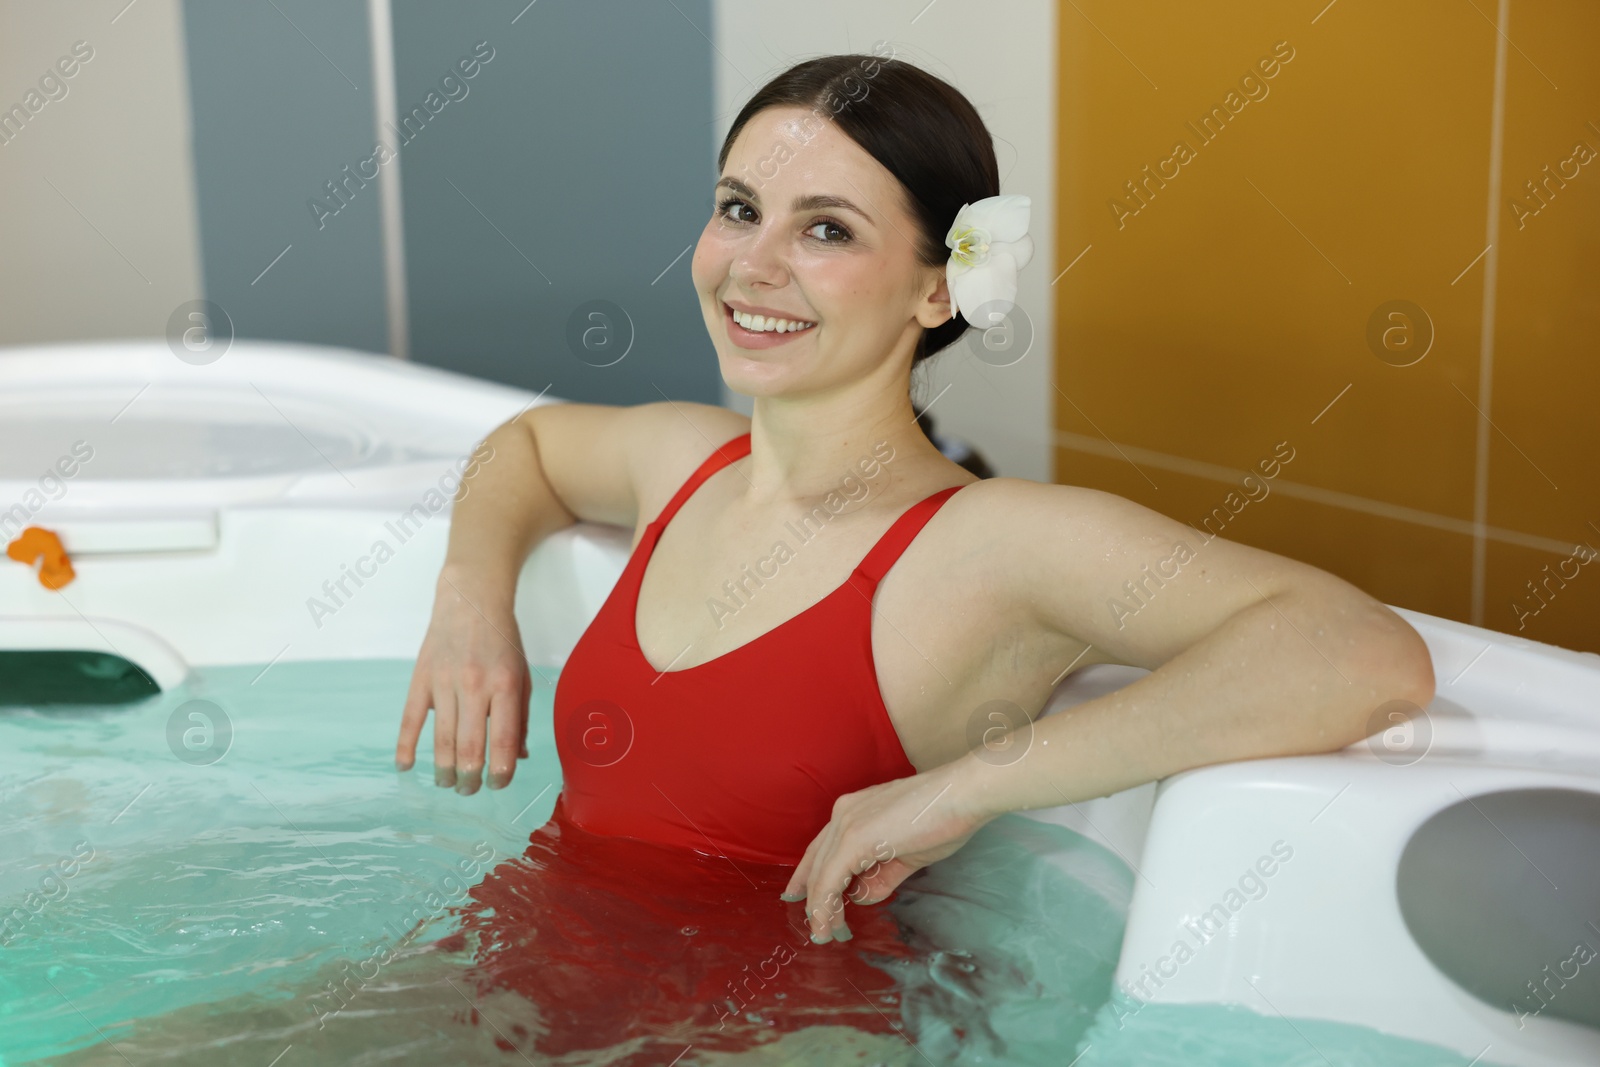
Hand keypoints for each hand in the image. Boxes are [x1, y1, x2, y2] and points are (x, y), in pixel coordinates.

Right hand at [395, 570, 531, 793]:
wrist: (470, 599)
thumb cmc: (502, 640)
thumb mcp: (523, 674)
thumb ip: (521, 717)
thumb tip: (519, 757)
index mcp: (506, 686)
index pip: (503, 741)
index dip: (501, 772)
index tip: (498, 785)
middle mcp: (475, 686)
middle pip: (470, 748)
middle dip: (470, 779)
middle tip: (470, 790)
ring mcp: (444, 682)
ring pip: (441, 741)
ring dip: (444, 771)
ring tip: (448, 784)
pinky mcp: (421, 678)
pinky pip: (409, 719)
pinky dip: (405, 747)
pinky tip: (407, 766)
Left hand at [781, 758, 995, 943]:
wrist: (963, 795)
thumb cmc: (943, 818)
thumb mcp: (906, 854)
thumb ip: (881, 876)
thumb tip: (863, 896)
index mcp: (853, 812)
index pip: (821, 850)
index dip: (809, 878)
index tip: (802, 900)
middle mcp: (842, 814)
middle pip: (816, 865)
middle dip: (816, 901)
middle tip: (820, 929)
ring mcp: (847, 824)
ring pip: (820, 875)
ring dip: (822, 909)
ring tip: (828, 934)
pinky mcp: (855, 839)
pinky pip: (831, 880)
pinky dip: (826, 905)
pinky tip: (830, 924)